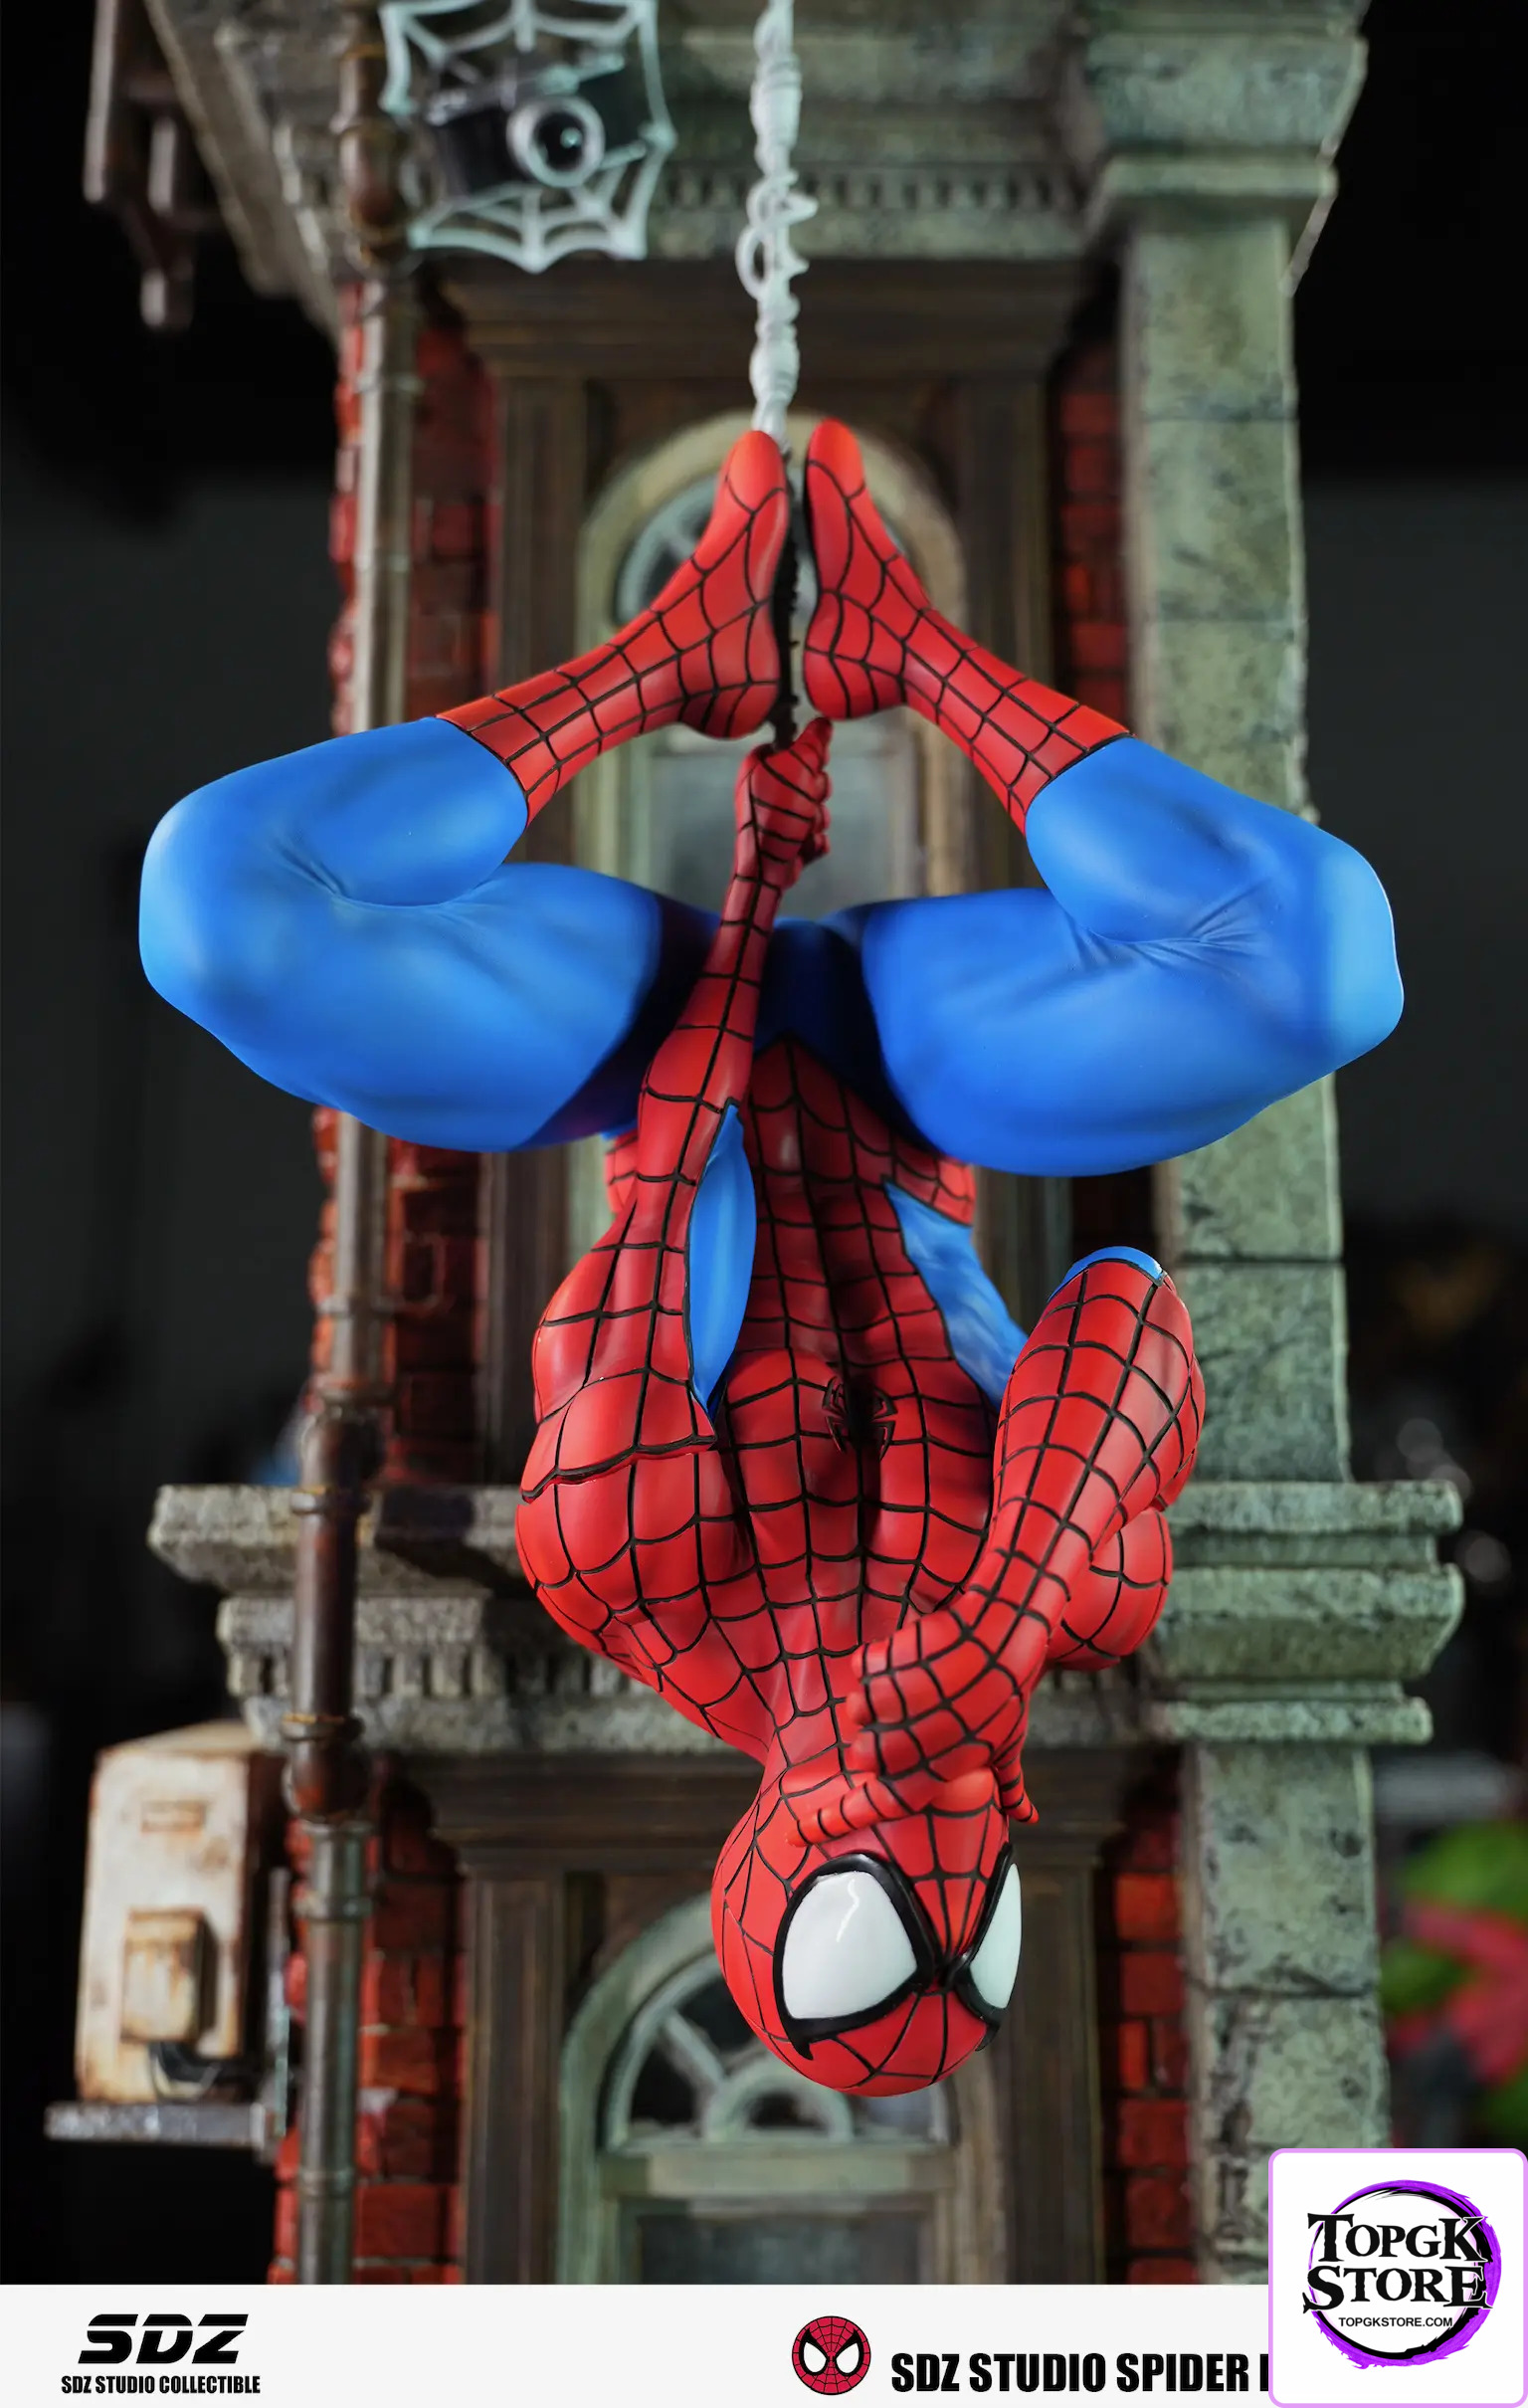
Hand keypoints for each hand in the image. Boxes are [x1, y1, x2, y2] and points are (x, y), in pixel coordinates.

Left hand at [736, 717, 831, 889]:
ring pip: (817, 806)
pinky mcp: (790, 838)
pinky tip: (801, 845)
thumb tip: (824, 720)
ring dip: (815, 819)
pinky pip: (816, 832)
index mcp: (761, 765)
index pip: (793, 745)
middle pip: (811, 777)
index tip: (813, 762)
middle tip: (804, 799)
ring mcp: (779, 815)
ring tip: (800, 828)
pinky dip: (813, 840)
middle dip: (816, 792)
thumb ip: (812, 743)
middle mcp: (768, 788)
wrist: (766, 867)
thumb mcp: (795, 769)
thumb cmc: (774, 814)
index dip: (808, 753)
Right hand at [791, 1601, 1048, 1840]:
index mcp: (939, 1771)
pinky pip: (862, 1668)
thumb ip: (1007, 1784)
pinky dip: (877, 1661)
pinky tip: (907, 1655)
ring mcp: (895, 1705)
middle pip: (862, 1754)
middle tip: (904, 1718)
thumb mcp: (1008, 1741)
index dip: (830, 1823)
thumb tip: (1028, 1818)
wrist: (1001, 1628)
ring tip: (912, 1681)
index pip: (878, 1807)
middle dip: (873, 1739)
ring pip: (858, 1709)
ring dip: (875, 1697)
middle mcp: (911, 1744)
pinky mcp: (886, 1664)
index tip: (794, 1833)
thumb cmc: (1006, 1690)